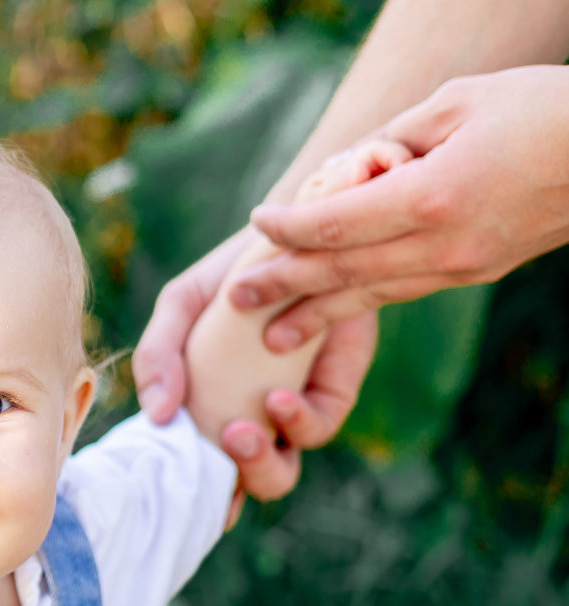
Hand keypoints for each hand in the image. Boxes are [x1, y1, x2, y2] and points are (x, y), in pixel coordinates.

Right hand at [134, 232, 378, 501]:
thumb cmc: (234, 276)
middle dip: (223, 485)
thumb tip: (157, 414)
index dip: (178, 491)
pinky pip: (315, 429)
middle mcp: (244, 423)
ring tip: (239, 434)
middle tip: (209, 452)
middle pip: (232, 487)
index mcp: (200, 409)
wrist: (304, 238)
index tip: (164, 487)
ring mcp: (288, 417)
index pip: (187, 468)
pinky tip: (278, 399)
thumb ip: (157, 354)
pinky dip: (295, 422)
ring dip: (256, 467)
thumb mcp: (181, 305)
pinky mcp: (331, 397)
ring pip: (277, 475)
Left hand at [234, 65, 568, 350]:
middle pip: (343, 272)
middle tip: (235, 302)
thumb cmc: (541, 109)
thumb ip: (394, 138)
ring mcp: (462, 265)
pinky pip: (405, 290)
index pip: (336, 223)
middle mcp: (443, 243)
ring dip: (317, 314)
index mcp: (433, 196)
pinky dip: (361, 303)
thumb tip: (344, 170)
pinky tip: (333, 313)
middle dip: (285, 287)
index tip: (258, 219)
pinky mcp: (477, 271)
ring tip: (270, 336)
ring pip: (373, 294)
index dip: (289, 226)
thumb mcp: (460, 102)